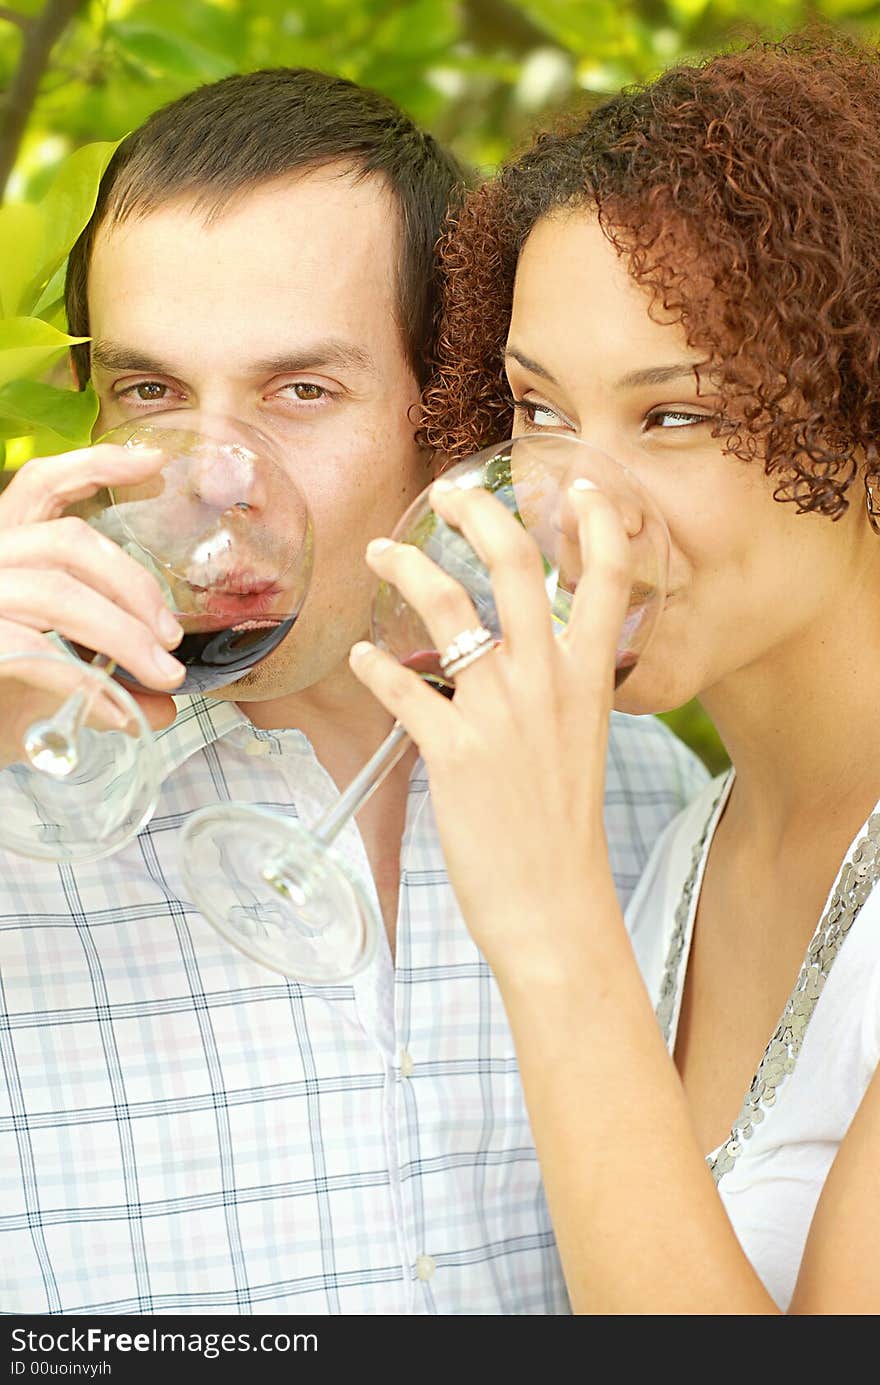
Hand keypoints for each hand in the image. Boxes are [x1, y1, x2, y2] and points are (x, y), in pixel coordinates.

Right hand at [0, 445, 185, 753]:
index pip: (42, 485)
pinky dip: (83, 682)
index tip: (155, 463)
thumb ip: (105, 680)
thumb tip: (163, 701)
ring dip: (122, 635)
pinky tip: (117, 711)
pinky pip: (33, 650)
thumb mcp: (54, 684)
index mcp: (4, 549)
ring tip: (161, 676)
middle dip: (134, 586)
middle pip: (68, 541)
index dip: (95, 464)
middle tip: (172, 638)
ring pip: (57, 592)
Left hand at [349, 476, 633, 977]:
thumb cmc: (564, 834)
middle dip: (477, 512)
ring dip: (408, 567)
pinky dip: (374, 665)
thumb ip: (556, 696)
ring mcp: (499, 713)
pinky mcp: (452, 751)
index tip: (577, 483)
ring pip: (447, 606)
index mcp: (588, 683)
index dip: (595, 523)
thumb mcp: (579, 748)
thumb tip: (514, 663)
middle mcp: (547, 683)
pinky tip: (360, 659)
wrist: (555, 909)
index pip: (607, 581)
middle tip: (448, 492)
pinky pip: (401, 685)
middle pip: (515, 563)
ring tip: (383, 552)